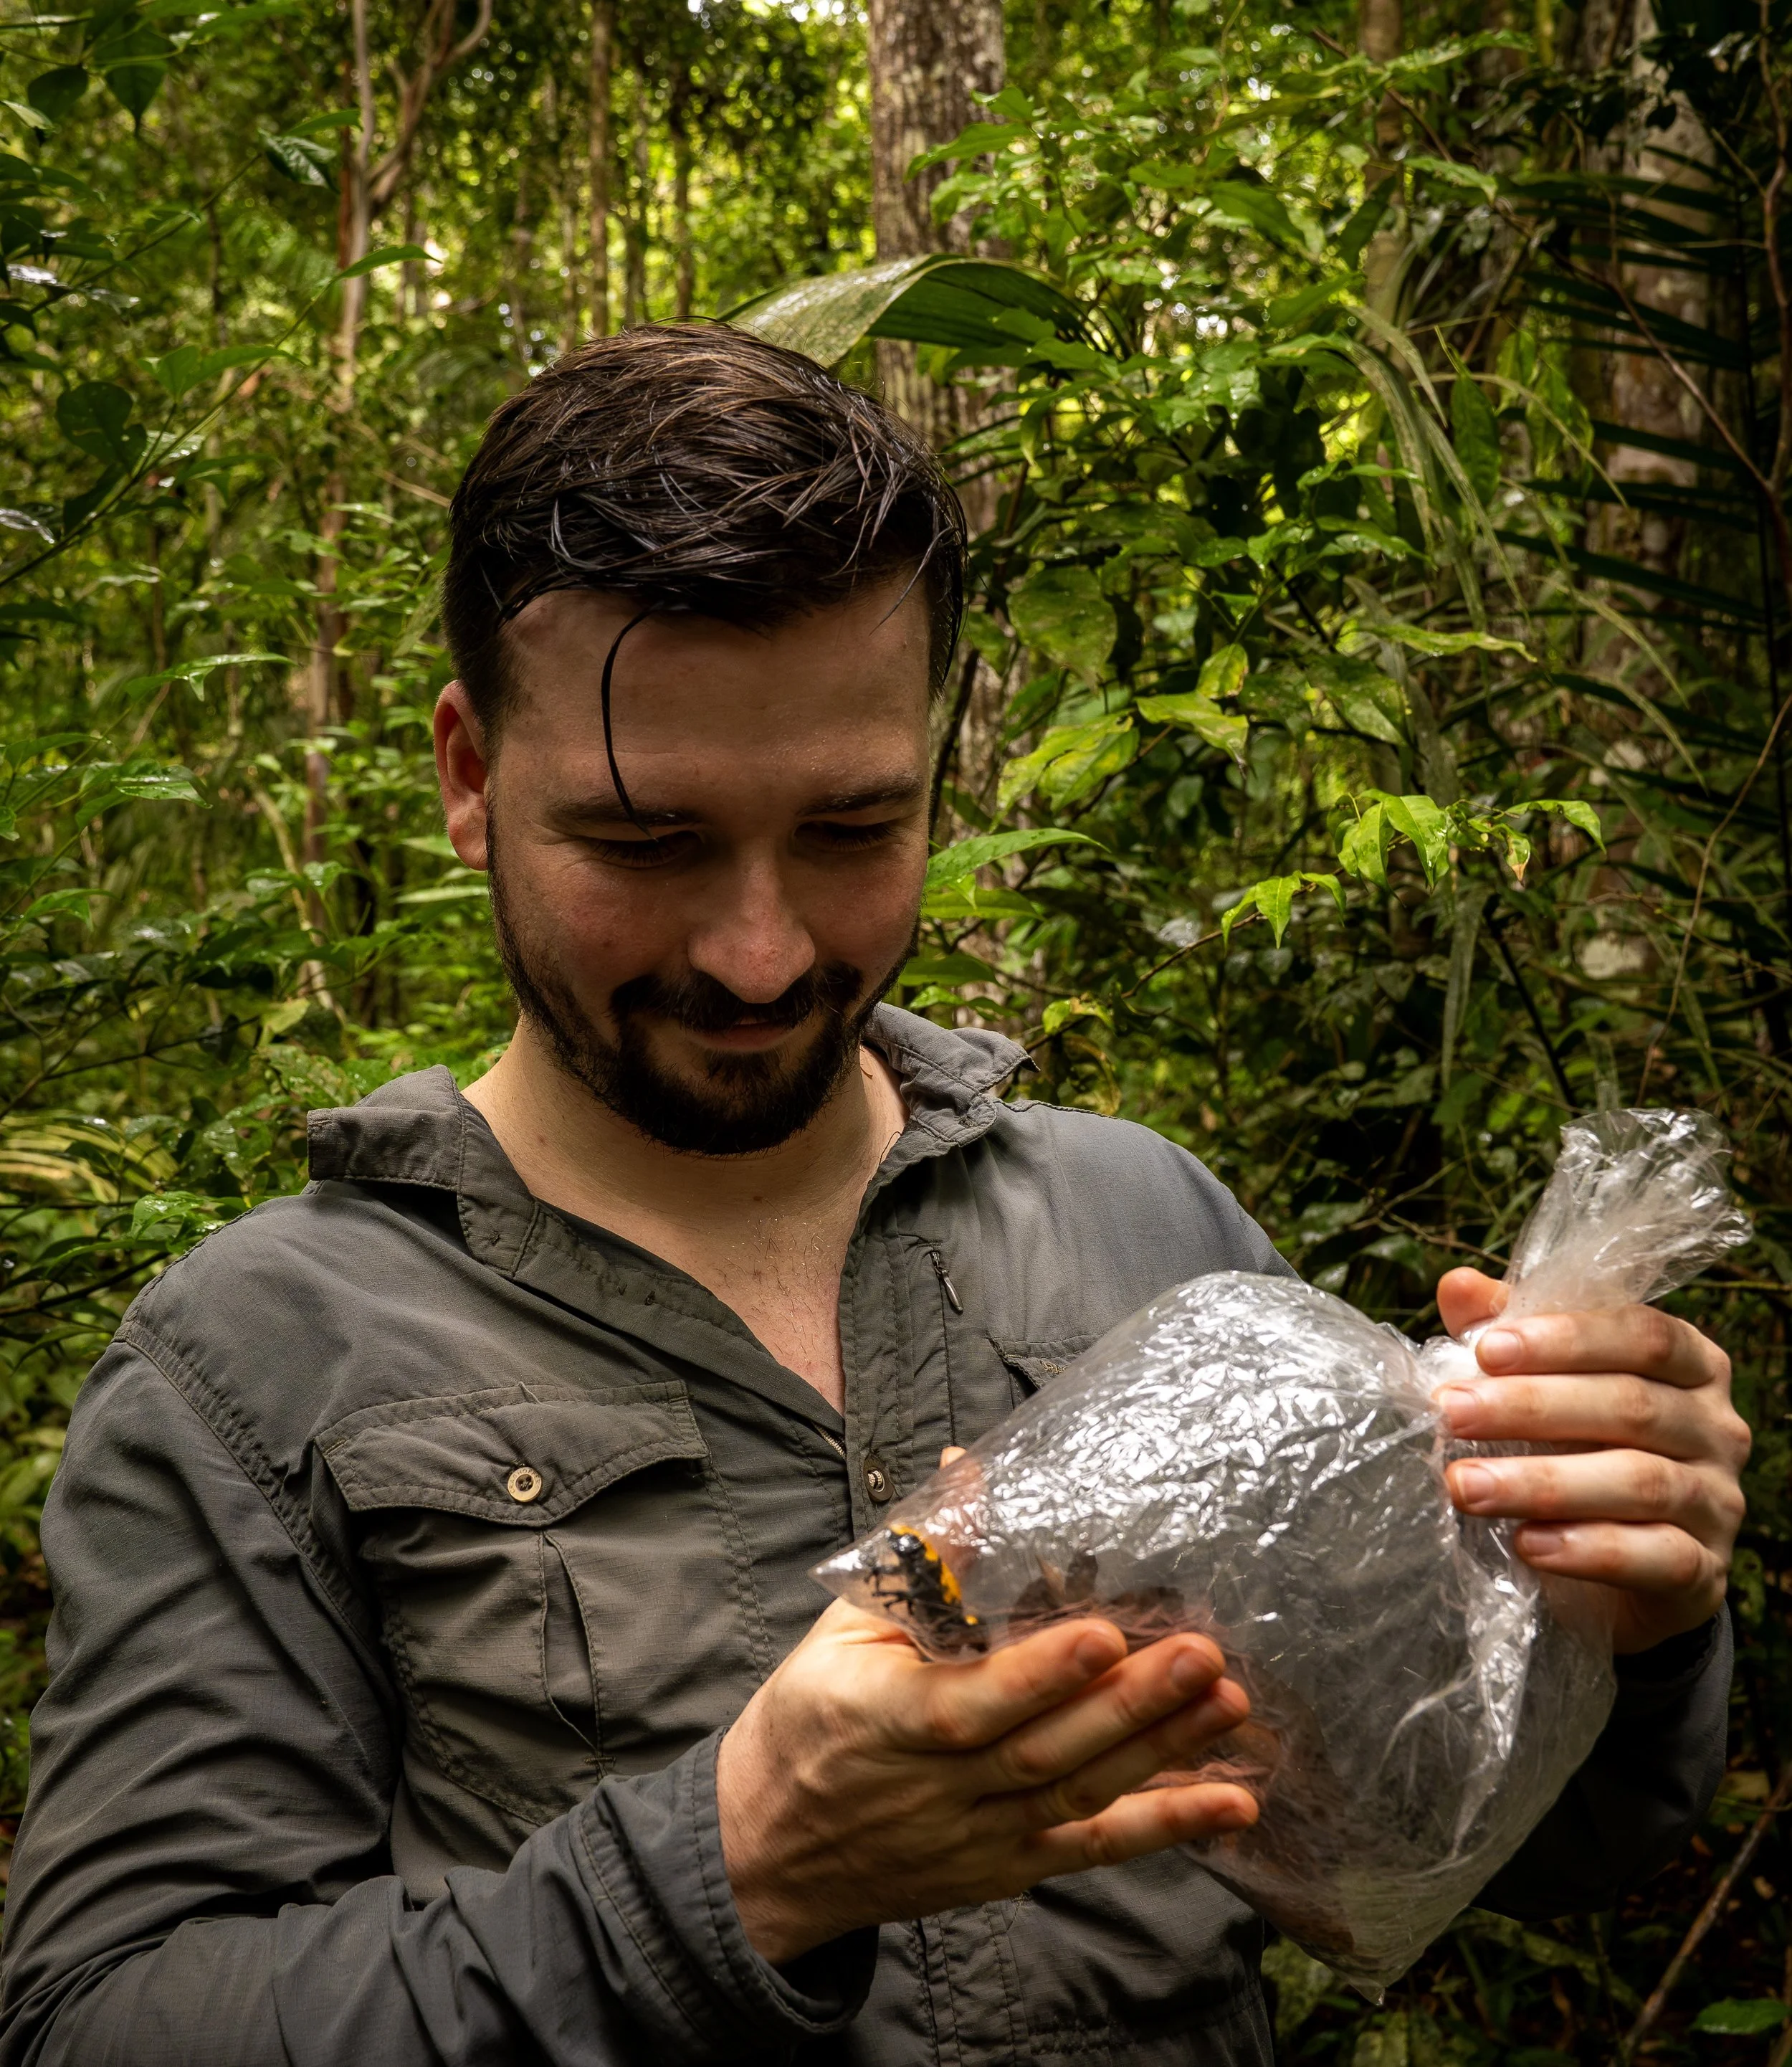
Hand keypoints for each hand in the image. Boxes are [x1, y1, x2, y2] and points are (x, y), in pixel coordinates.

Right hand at [716, 1599, 1256, 1963]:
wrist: (769, 1852)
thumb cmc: (808, 1719)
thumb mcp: (843, 1629)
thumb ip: (918, 1558)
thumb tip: (968, 1465)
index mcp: (882, 1718)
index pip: (968, 1705)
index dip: (1038, 1677)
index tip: (1103, 1634)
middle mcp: (935, 1790)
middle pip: (1043, 1754)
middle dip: (1129, 1708)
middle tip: (1205, 1656)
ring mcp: (976, 1838)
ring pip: (1078, 1799)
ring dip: (1161, 1756)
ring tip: (1230, 1703)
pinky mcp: (1008, 1869)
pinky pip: (1092, 1852)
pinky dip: (1164, 1830)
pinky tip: (1233, 1806)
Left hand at [1433, 1267, 1749, 1655]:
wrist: (1619, 1568)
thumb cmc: (1577, 1449)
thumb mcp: (1542, 1385)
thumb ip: (1508, 1333)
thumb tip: (1458, 1284)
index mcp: (1689, 1364)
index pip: (1641, 1334)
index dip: (1566, 1339)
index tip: (1487, 1350)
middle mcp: (1717, 1427)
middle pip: (1632, 1405)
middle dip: (1531, 1407)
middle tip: (1451, 1414)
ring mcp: (1719, 1501)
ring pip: (1640, 1482)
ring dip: (1542, 1483)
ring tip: (1466, 1487)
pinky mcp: (1707, 1572)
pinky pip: (1659, 1557)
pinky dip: (1588, 1549)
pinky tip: (1527, 1544)